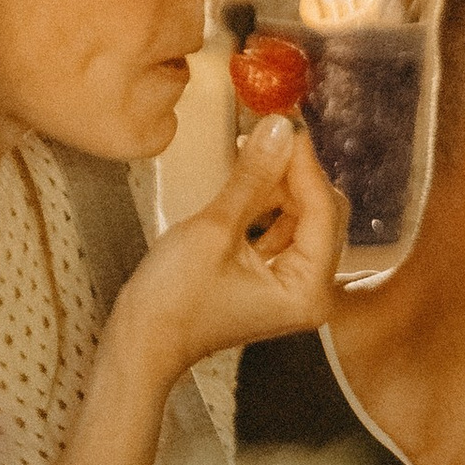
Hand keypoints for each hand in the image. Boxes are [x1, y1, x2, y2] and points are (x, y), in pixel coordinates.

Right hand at [122, 124, 344, 386]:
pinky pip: (282, 232)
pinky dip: (269, 204)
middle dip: (297, 172)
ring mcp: (291, 287)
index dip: (304, 162)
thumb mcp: (214, 229)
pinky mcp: (270, 280)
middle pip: (322, 214)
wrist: (141, 343)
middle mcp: (311, 292)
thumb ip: (253, 176)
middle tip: (269, 131)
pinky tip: (249, 177)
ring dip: (281, 184)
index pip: (323, 210)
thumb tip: (279, 128)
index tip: (286, 120)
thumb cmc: (173, 302)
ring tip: (253, 149)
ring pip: (302, 219)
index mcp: (309, 290)